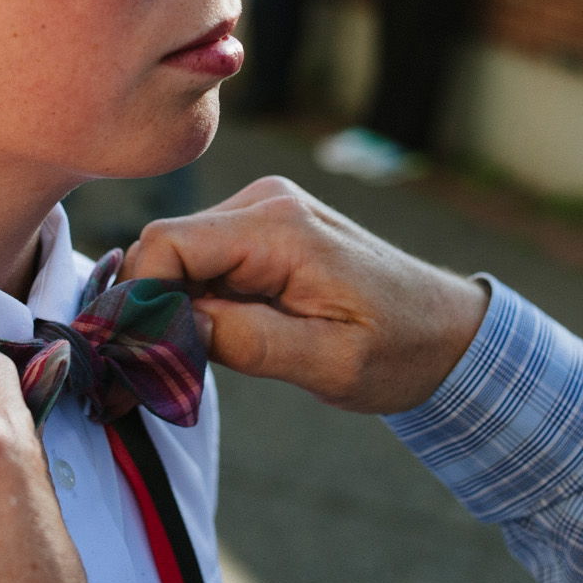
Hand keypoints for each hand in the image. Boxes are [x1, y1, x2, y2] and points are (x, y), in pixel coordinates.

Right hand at [122, 177, 489, 414]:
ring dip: (170, 310)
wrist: (447, 331)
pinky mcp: (262, 231)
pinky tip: (205, 343)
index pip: (167, 244)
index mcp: (280, 229)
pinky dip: (191, 302)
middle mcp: (265, 204)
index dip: (138, 301)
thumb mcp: (330, 364)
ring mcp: (263, 213)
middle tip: (144, 378)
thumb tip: (171, 328)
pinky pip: (202, 262)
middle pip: (164, 248)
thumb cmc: (401, 349)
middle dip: (148, 310)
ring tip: (179, 367)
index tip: (134, 358)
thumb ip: (249, 342)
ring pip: (177, 257)